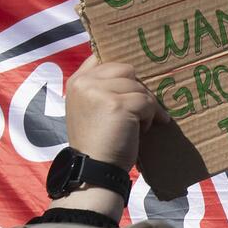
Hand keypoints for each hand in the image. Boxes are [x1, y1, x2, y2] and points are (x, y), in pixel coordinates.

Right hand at [65, 55, 163, 169]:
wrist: (95, 169)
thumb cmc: (98, 143)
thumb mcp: (90, 109)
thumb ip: (101, 89)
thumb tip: (133, 74)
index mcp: (76, 82)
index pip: (100, 58)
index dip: (120, 70)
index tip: (132, 84)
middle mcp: (84, 83)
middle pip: (126, 70)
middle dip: (138, 89)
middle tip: (142, 110)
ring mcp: (99, 92)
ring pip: (139, 86)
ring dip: (146, 106)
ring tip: (139, 125)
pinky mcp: (117, 104)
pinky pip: (147, 102)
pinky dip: (150, 117)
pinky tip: (142, 130)